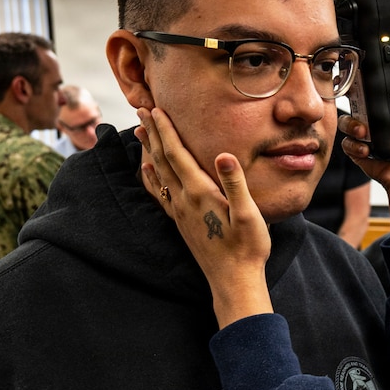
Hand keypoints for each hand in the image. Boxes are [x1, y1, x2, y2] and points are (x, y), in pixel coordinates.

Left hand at [136, 107, 272, 326]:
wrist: (233, 280)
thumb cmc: (247, 248)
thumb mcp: (249, 215)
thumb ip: (235, 183)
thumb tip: (223, 154)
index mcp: (200, 193)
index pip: (177, 154)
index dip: (166, 130)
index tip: (156, 108)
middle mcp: (184, 200)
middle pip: (162, 159)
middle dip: (152, 133)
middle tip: (142, 109)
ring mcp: (180, 212)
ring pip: (158, 174)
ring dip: (148, 150)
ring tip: (140, 131)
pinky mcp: (181, 222)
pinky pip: (159, 193)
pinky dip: (150, 177)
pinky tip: (146, 170)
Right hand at [340, 88, 389, 245]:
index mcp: (387, 108)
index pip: (372, 91)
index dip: (363, 85)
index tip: (360, 83)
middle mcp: (373, 118)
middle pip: (353, 103)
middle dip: (353, 105)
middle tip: (365, 116)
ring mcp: (363, 133)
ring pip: (346, 122)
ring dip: (351, 126)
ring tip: (364, 133)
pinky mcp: (356, 149)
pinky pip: (347, 143)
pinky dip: (354, 146)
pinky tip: (366, 151)